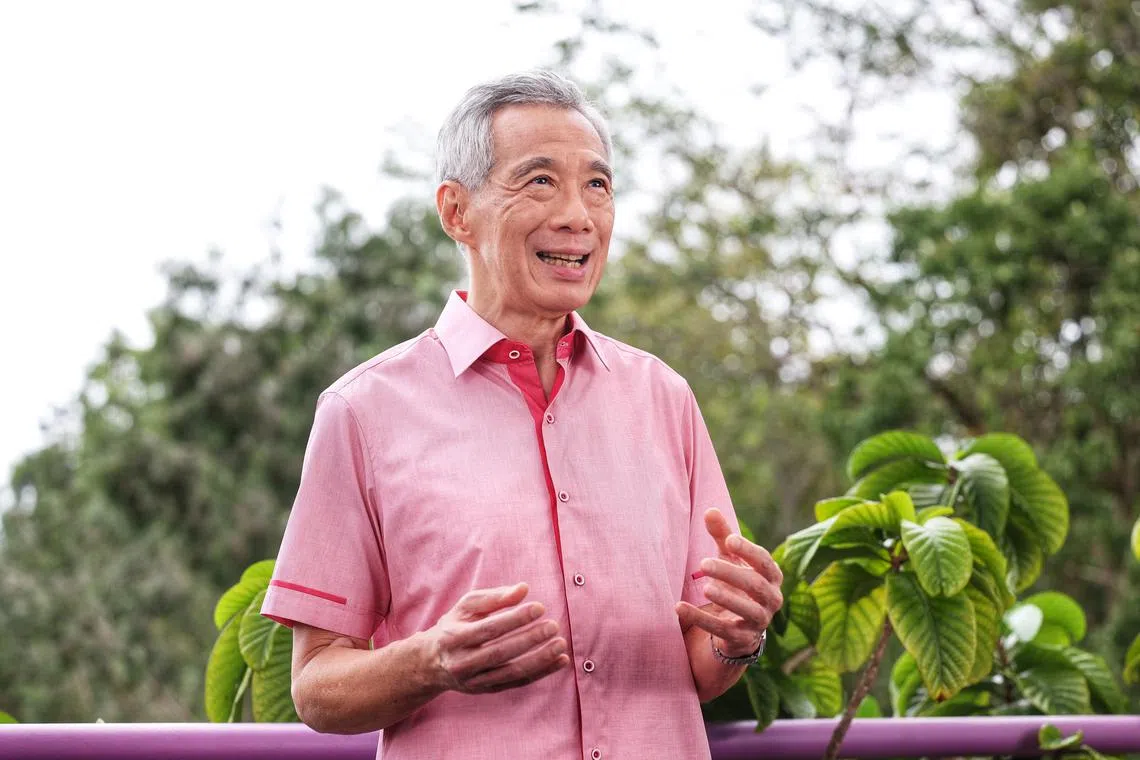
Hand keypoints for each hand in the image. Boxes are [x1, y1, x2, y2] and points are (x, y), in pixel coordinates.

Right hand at [425, 583, 569, 693]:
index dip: (515, 619)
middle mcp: (462, 662)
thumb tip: (523, 589)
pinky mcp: (486, 689)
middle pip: (500, 652)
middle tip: (553, 626)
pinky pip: (517, 683)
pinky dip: (541, 673)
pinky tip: (560, 661)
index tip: (539, 607)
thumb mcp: (466, 606)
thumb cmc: (455, 626)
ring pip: (511, 672)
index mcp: (454, 637)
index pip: (489, 629)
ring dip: (540, 660)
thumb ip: (494, 597)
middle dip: (530, 639)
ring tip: (561, 645)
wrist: (432, 662)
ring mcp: (474, 680)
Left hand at [675, 508, 783, 657]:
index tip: (729, 540)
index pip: (764, 561)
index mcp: (771, 576)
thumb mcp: (729, 558)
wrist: (739, 627)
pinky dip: (700, 618)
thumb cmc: (736, 582)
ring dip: (726, 598)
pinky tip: (679, 607)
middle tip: (703, 563)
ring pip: (747, 609)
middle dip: (730, 573)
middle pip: (755, 584)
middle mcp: (771, 599)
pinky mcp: (742, 639)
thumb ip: (722, 536)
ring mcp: (759, 621)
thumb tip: (710, 510)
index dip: (748, 551)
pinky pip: (723, 629)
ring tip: (705, 587)